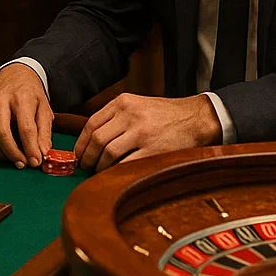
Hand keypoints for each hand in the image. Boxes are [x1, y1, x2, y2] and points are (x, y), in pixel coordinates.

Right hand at [0, 63, 52, 168]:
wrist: (13, 74)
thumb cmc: (30, 95)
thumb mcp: (44, 109)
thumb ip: (44, 132)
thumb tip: (42, 154)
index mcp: (21, 97)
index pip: (25, 128)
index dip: (31, 149)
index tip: (35, 162)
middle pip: (1, 134)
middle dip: (13, 154)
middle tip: (23, 164)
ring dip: (0, 154)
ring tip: (13, 159)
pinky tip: (0, 151)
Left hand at [73, 93, 221, 171]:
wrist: (196, 118)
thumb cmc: (165, 114)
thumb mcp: (137, 105)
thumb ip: (116, 116)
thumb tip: (91, 138)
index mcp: (123, 102)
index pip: (91, 123)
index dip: (81, 142)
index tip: (78, 153)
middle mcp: (130, 115)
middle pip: (97, 139)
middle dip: (87, 156)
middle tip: (86, 166)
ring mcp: (141, 133)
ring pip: (108, 152)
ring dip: (100, 166)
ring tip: (100, 170)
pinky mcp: (153, 149)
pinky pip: (126, 164)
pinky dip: (116, 171)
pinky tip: (115, 174)